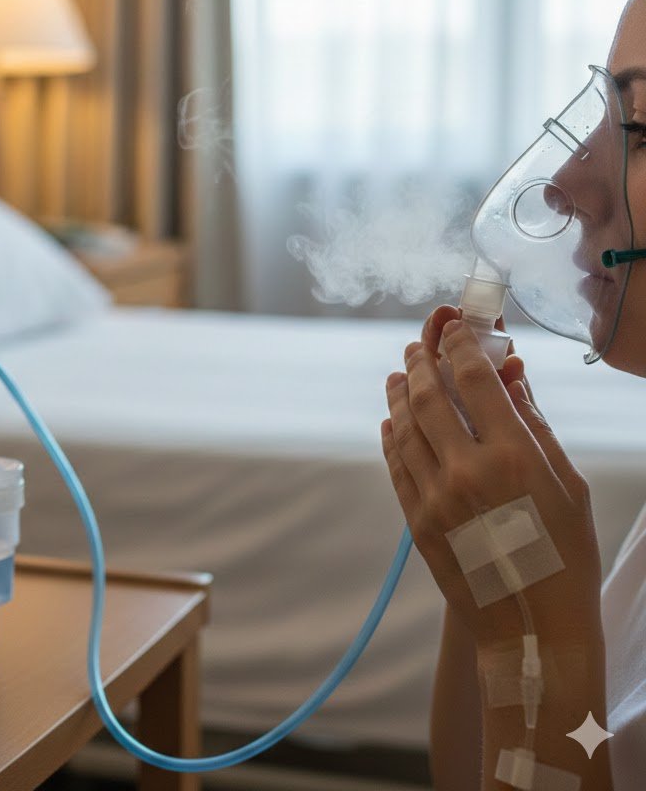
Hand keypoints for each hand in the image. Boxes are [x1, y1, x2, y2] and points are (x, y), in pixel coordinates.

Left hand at [381, 308, 602, 647]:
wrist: (534, 632)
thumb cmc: (566, 557)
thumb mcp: (567, 485)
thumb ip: (533, 425)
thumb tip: (510, 375)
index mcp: (513, 457)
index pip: (474, 379)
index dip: (460, 344)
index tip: (453, 326)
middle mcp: (466, 471)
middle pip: (430, 396)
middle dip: (421, 361)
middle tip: (416, 342)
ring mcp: (434, 498)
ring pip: (404, 427)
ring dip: (400, 393)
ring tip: (399, 373)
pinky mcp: (416, 522)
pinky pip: (396, 466)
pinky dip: (392, 437)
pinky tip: (392, 420)